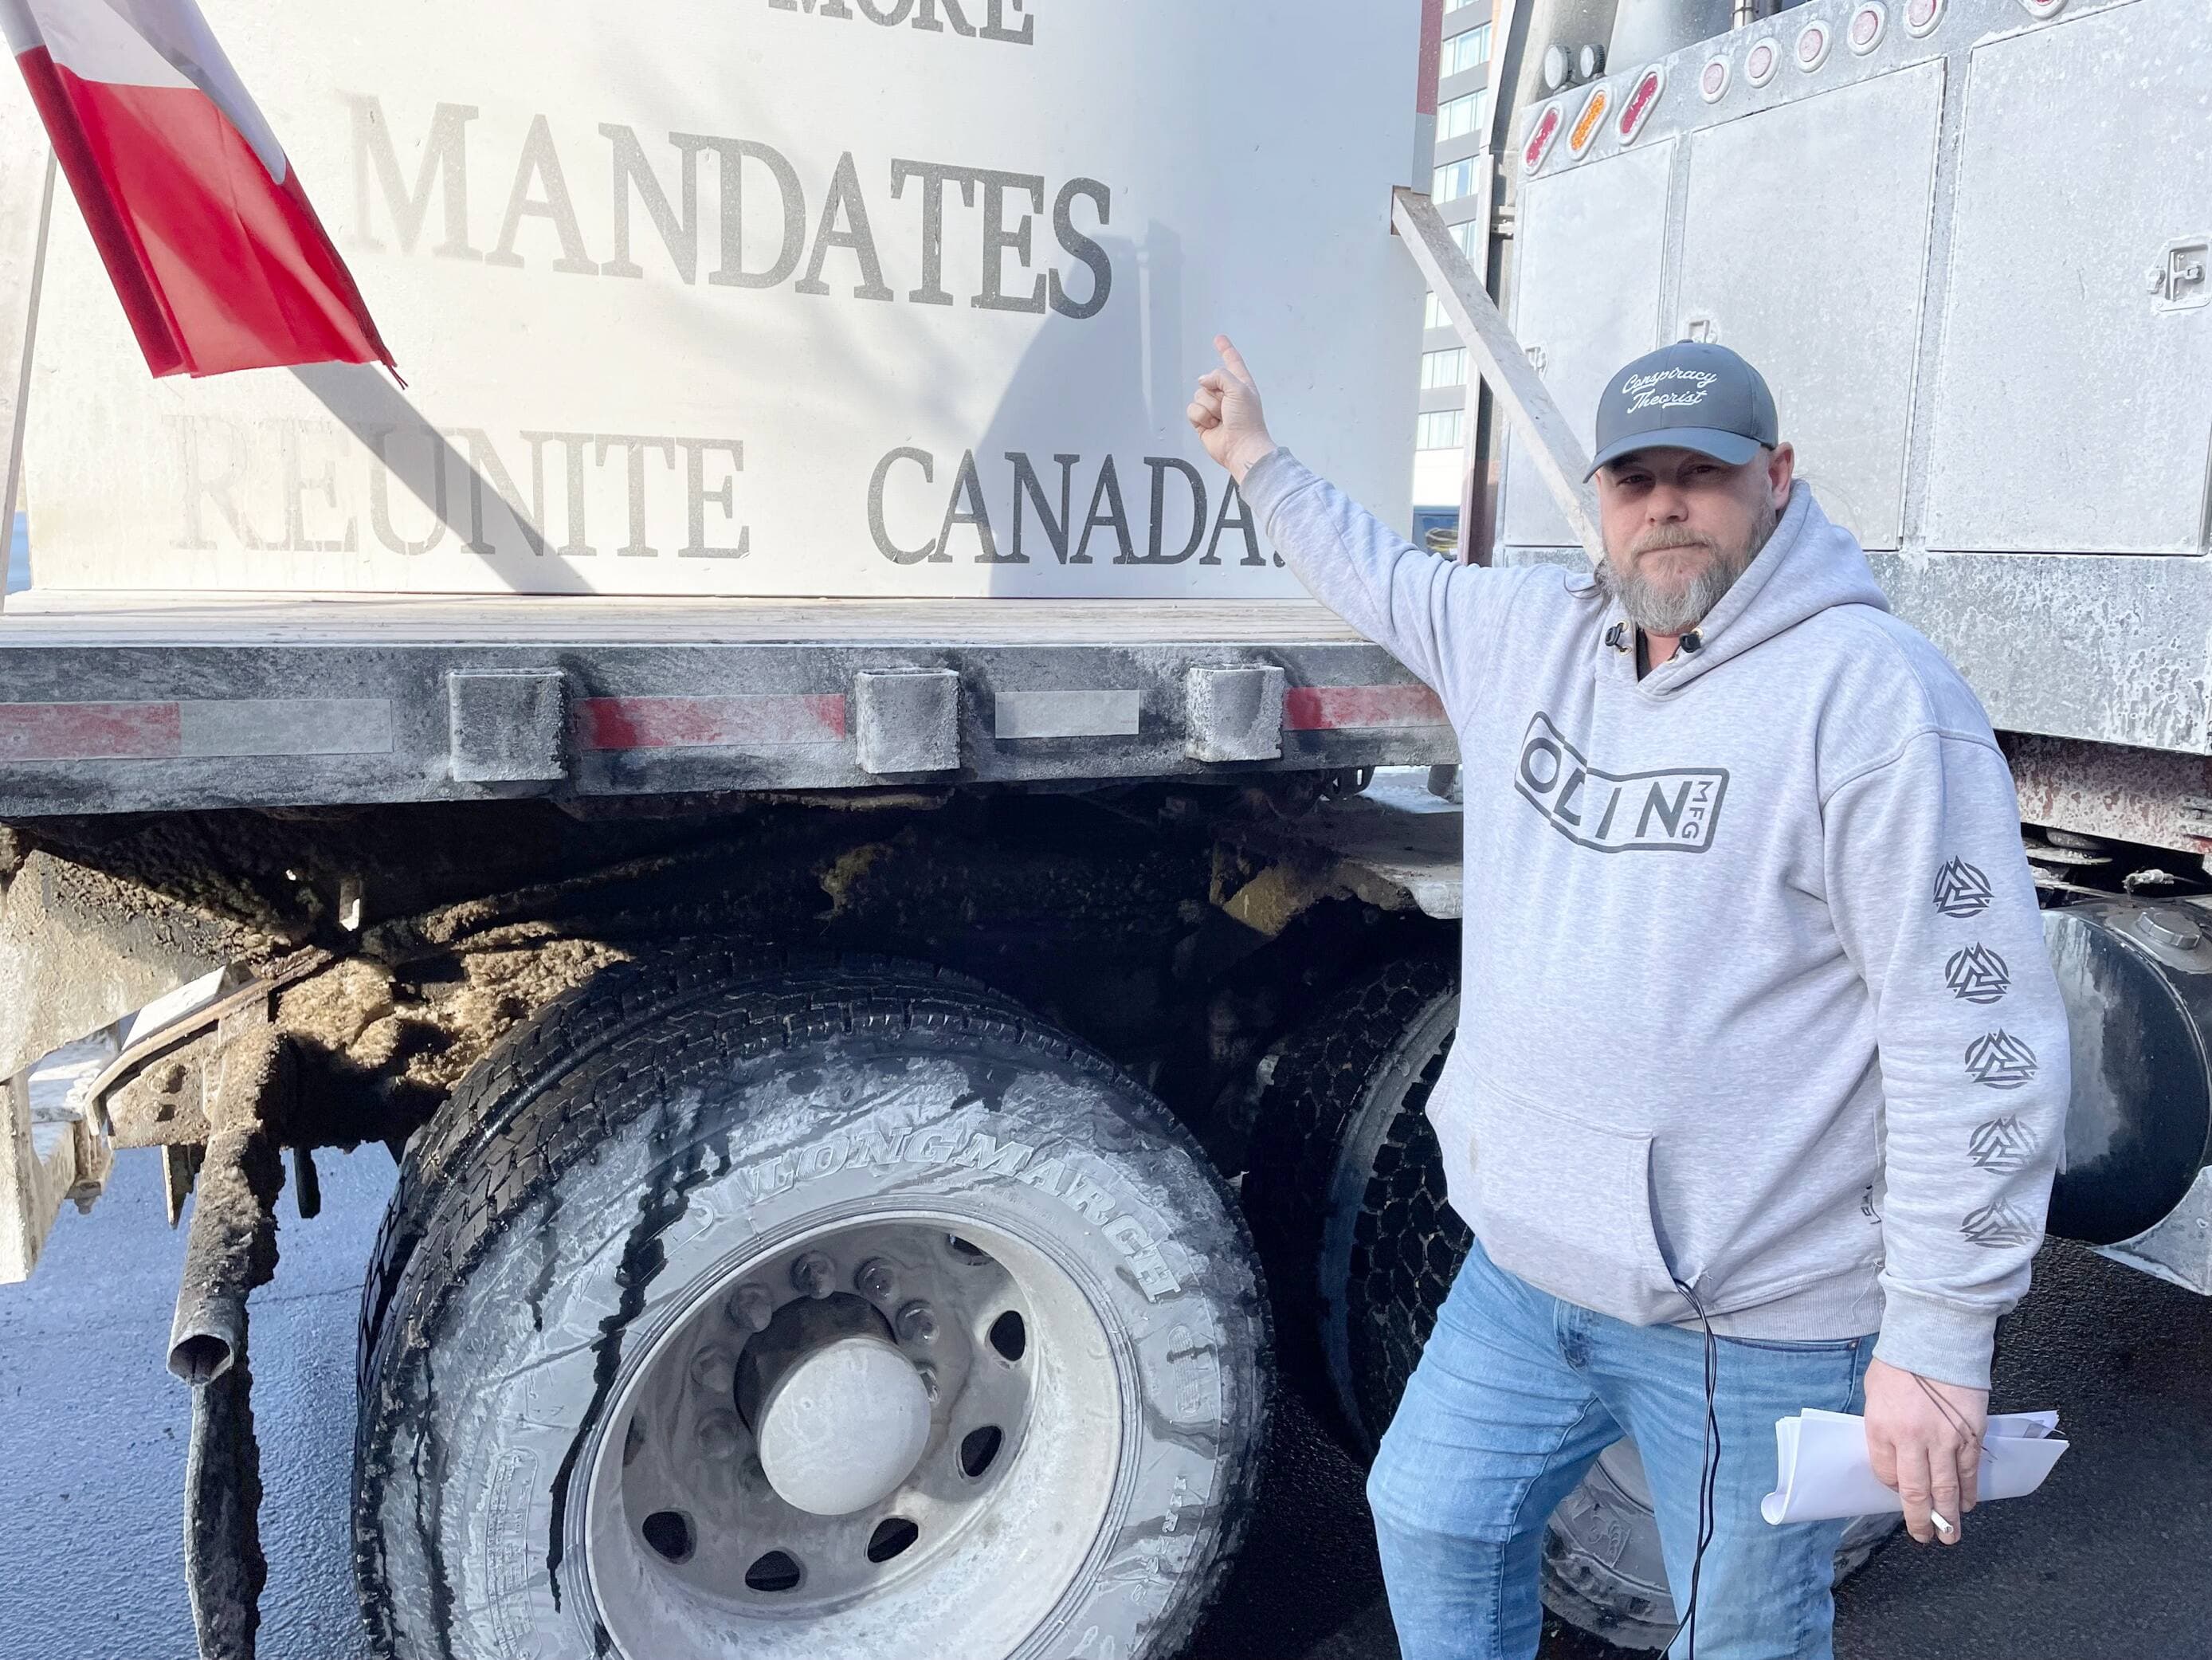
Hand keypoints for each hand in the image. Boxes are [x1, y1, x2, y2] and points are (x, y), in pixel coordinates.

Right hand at [1187, 334, 1277, 484]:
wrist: (1241, 448)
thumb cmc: (1247, 421)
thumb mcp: (1239, 388)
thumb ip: (1220, 375)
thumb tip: (1203, 381)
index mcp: (1241, 385)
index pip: (1232, 361)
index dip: (1225, 349)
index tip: (1219, 339)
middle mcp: (1227, 395)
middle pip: (1208, 380)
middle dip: (1214, 393)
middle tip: (1226, 407)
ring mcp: (1215, 409)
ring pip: (1198, 395)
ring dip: (1209, 407)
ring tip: (1221, 419)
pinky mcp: (1203, 421)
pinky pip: (1192, 410)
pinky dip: (1201, 417)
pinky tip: (1212, 425)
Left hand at [1864, 1356, 1987, 1545]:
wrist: (1937, 1337)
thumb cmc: (1901, 1360)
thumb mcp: (1875, 1391)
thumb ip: (1882, 1425)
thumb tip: (1892, 1454)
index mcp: (1882, 1427)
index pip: (1885, 1473)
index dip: (1893, 1488)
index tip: (1899, 1491)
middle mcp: (1912, 1439)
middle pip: (1916, 1492)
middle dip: (1920, 1521)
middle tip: (1924, 1538)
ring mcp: (1945, 1439)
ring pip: (1947, 1488)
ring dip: (1949, 1516)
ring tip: (1950, 1535)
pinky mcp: (1971, 1434)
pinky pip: (1970, 1471)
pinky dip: (1970, 1491)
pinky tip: (1968, 1504)